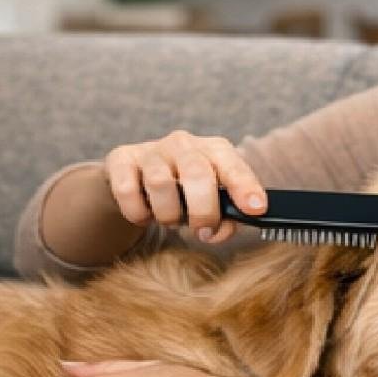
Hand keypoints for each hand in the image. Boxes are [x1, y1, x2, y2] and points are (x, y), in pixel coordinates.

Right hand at [104, 130, 265, 244]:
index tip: (256, 209)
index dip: (246, 188)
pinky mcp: (121, 160)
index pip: (234, 166)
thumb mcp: (211, 201)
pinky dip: (138, 212)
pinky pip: (127, 191)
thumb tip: (219, 232)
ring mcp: (151, 149)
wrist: (137, 176)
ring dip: (168, 214)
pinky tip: (145, 214)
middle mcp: (184, 144)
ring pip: (160, 184)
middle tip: (203, 232)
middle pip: (198, 175)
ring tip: (170, 220)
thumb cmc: (185, 191)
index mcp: (215, 150)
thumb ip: (225, 217)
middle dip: (203, 212)